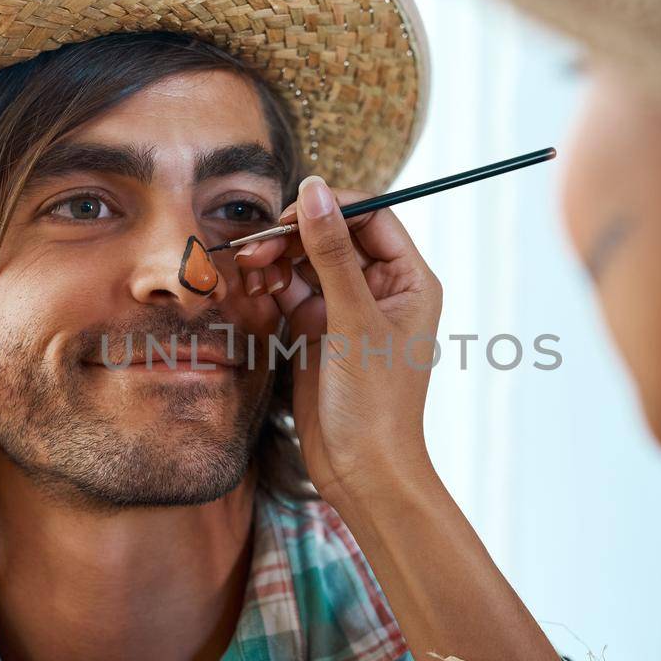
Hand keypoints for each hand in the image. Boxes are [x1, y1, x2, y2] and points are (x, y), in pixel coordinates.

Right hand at [234, 175, 441, 510]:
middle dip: (294, 236)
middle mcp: (381, 290)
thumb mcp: (352, 320)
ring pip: (307, 264)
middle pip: (334, 237)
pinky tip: (254, 290)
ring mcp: (347, 311)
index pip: (372, 217)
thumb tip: (314, 190)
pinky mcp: (318, 333)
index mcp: (410, 280)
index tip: (288, 213)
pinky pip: (292, 293)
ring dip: (277, 261)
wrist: (361, 471)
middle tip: (255, 247)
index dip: (330, 208)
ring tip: (250, 270)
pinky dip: (271, 287)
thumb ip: (332, 253)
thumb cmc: (376, 402)